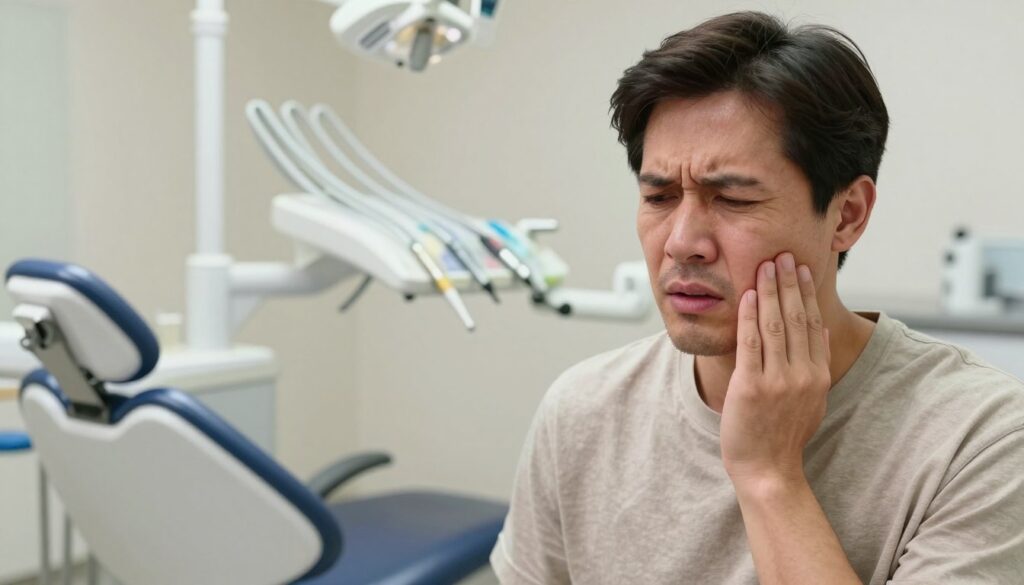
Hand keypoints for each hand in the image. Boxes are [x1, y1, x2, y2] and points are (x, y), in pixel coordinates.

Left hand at [720, 252, 831, 485]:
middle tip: (784, 255)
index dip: (808, 293)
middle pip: (797, 318)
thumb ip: (814, 365)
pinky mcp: (751, 386)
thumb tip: (820, 330)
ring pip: (776, 324)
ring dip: (771, 290)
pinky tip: (749, 294)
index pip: (813, 324)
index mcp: (818, 376)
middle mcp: (802, 375)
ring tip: (767, 265)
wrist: (768, 470)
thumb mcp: (811, 400)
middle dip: (790, 283)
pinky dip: (751, 315)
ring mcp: (777, 380)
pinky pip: (750, 342)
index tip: (803, 269)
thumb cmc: (784, 436)